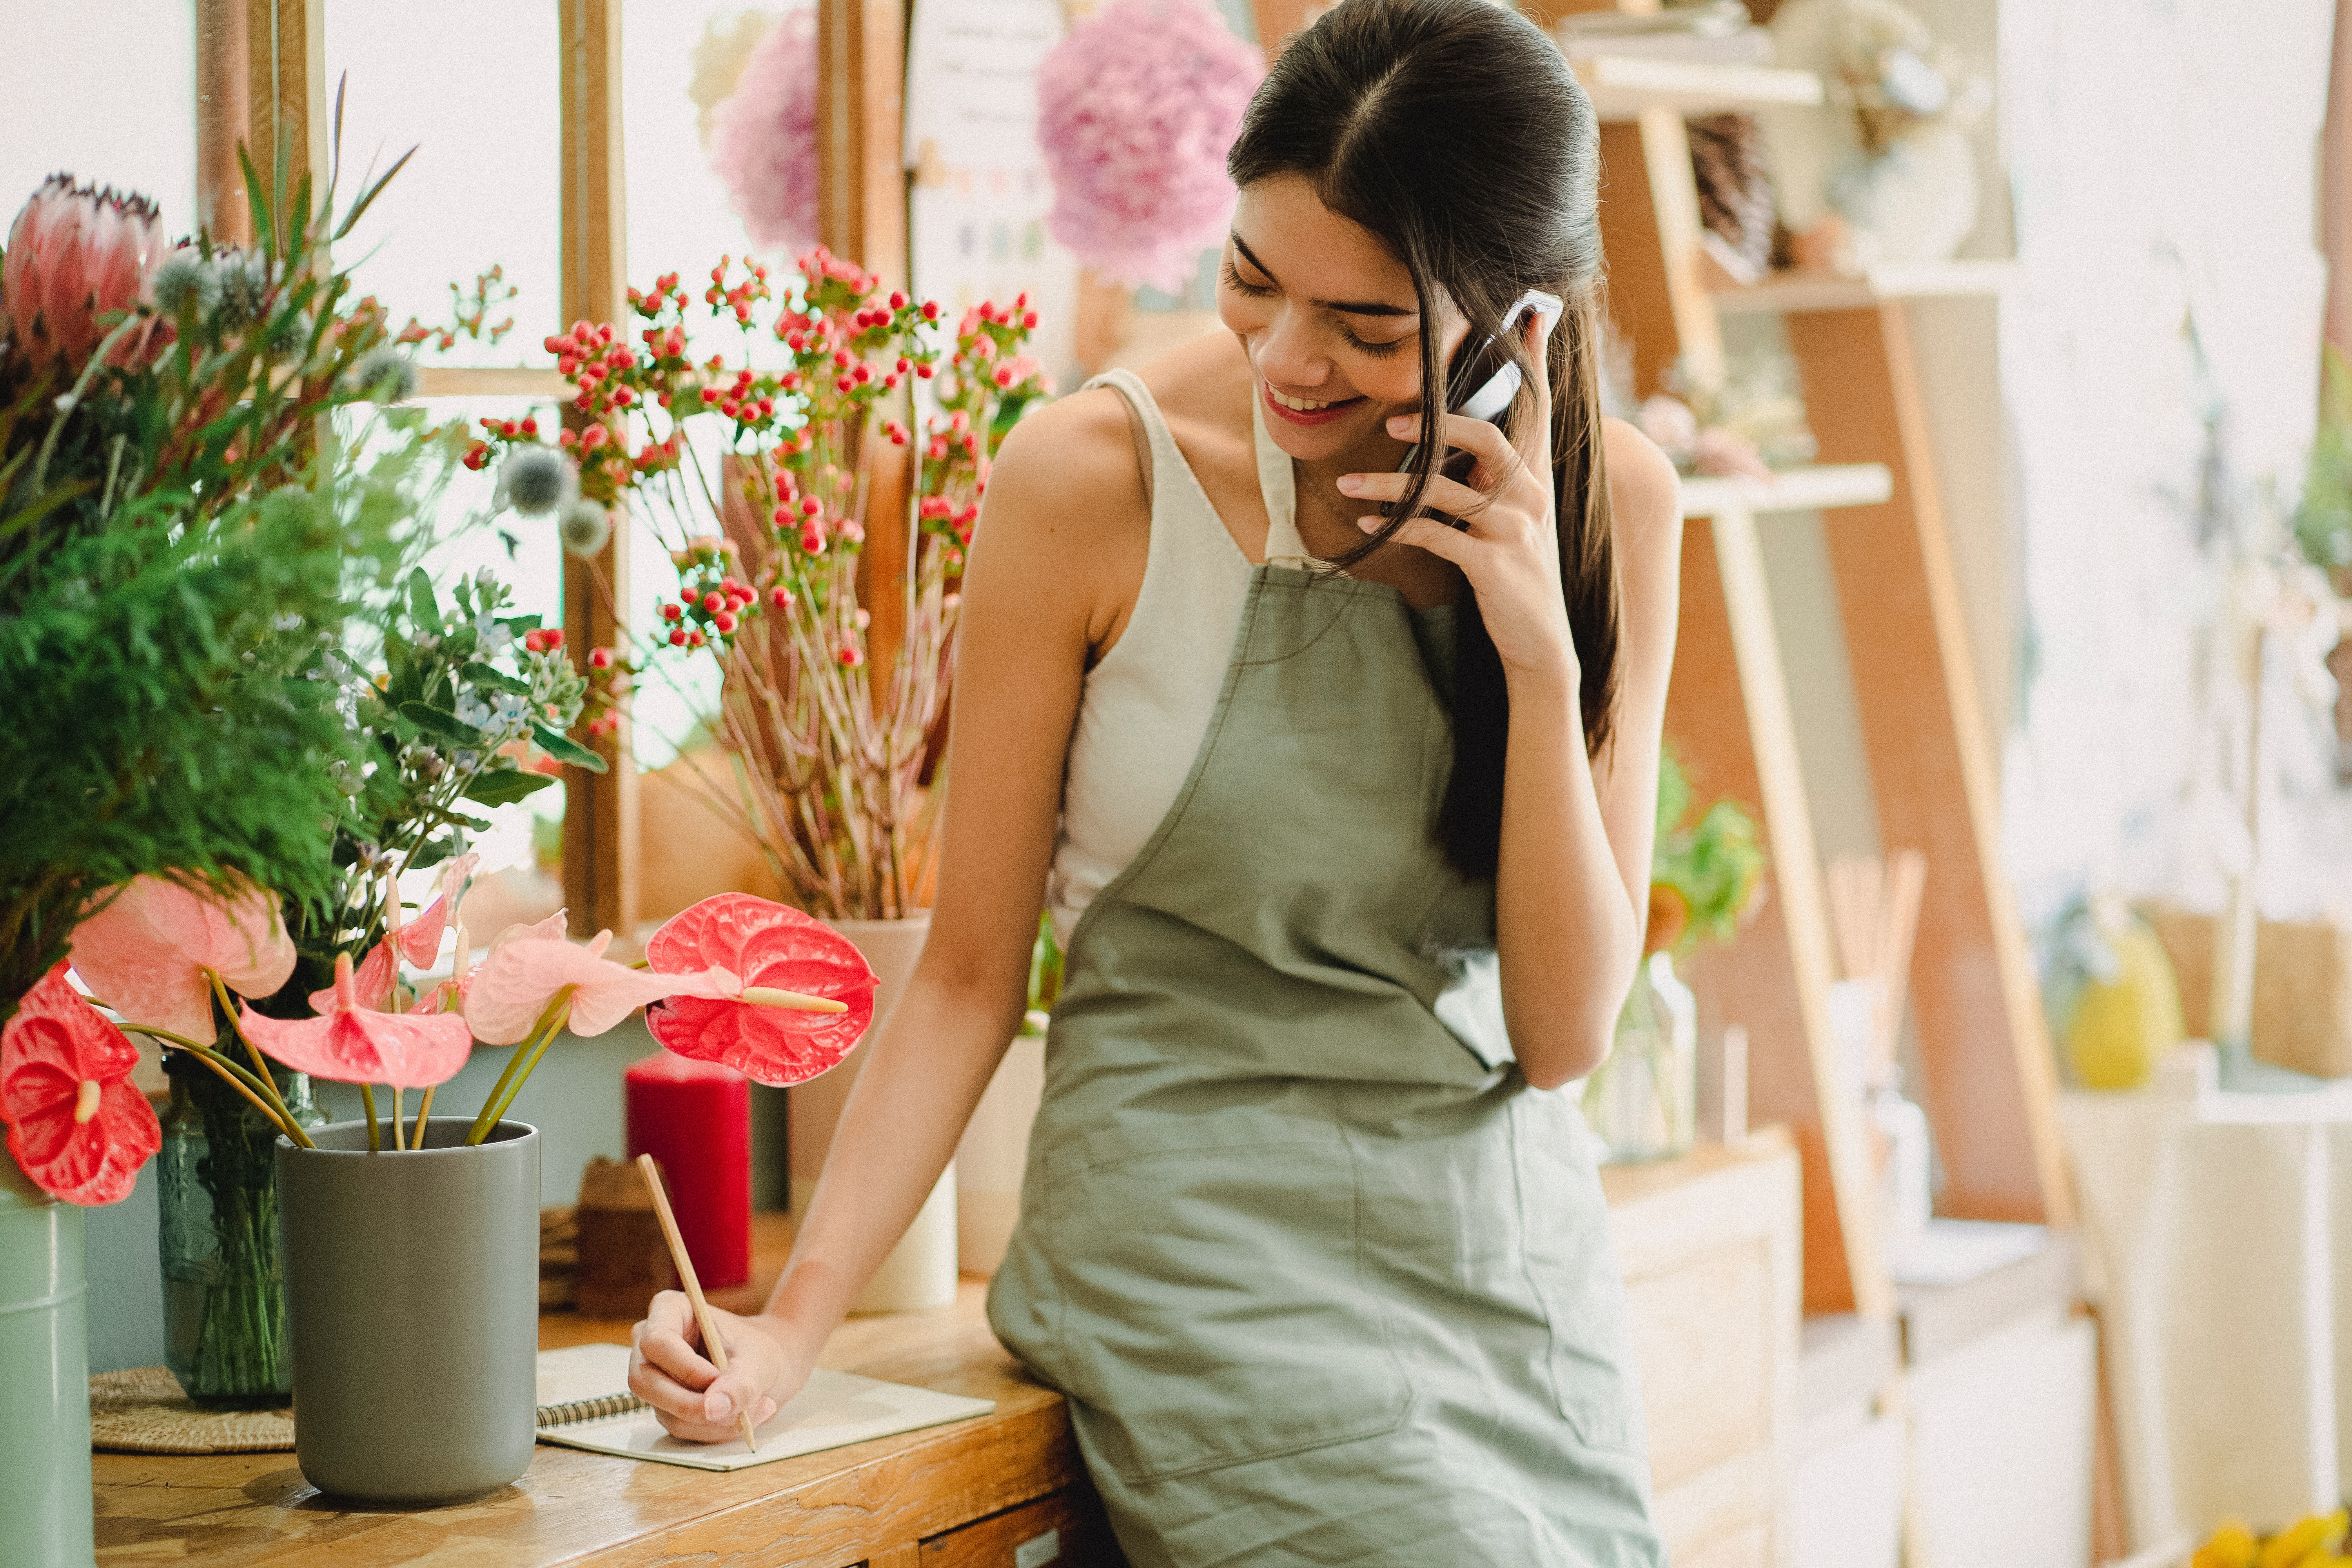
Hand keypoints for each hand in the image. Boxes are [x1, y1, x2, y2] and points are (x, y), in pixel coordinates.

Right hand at [628, 1290, 811, 1442]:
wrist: (765, 1368)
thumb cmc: (758, 1350)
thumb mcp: (758, 1360)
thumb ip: (739, 1383)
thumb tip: (713, 1409)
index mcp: (669, 1311)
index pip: (657, 1342)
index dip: (685, 1367)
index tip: (719, 1378)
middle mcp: (651, 1345)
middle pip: (646, 1382)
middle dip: (694, 1403)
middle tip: (739, 1410)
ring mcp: (654, 1378)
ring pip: (666, 1412)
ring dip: (714, 1421)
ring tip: (756, 1408)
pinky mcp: (663, 1406)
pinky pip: (680, 1427)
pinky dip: (714, 1429)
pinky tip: (743, 1417)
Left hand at [1336, 309, 1577, 687]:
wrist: (1540, 644)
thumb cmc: (1517, 574)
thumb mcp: (1514, 518)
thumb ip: (1493, 478)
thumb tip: (1455, 444)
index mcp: (1535, 477)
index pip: (1539, 406)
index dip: (1534, 359)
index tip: (1530, 311)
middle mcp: (1530, 495)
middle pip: (1491, 438)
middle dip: (1440, 425)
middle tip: (1392, 425)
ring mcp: (1514, 530)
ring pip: (1448, 490)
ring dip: (1392, 485)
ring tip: (1348, 484)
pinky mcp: (1493, 565)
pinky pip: (1436, 536)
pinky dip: (1396, 529)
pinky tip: (1366, 529)